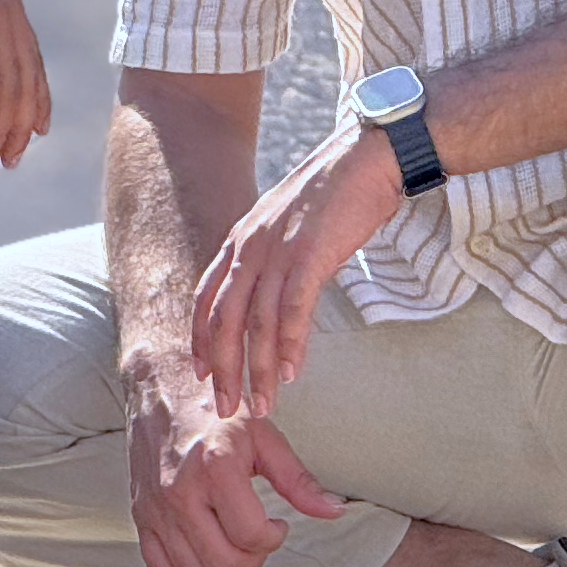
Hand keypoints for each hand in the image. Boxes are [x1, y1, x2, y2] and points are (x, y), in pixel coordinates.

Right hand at [0, 0, 52, 173]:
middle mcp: (14, 19)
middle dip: (19, 128)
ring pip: (11, 92)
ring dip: (0, 132)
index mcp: (9, 11)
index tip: (33, 132)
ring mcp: (1, 25)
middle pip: (28, 85)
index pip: (31, 65)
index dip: (35, 101)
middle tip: (8, 160)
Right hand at [122, 343, 341, 566]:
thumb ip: (298, 480)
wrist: (160, 385)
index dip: (274, 537)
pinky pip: (159, 565)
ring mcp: (155, 505)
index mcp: (216, 468)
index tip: (279, 523)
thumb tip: (335, 512)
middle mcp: (180, 490)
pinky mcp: (140, 512)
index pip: (252, 535)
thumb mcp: (264, 436)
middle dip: (252, 557)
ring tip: (236, 545)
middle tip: (260, 536)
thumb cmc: (217, 409)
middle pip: (223, 559)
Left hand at [190, 125, 398, 415]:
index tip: (201, 374)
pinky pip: (293, 309)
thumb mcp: (288, 227)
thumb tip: (274, 298)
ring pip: (257, 322)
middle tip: (227, 408)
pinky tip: (293, 373)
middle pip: (223, 318)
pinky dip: (291, 344)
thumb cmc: (334, 195)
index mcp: (240, 240)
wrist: (367, 157)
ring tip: (263, 404)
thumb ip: (274, 259)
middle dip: (223, 368)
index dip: (200, 338)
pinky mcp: (309, 254)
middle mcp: (249, 246)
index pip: (206, 297)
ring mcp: (277, 250)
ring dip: (259, 369)